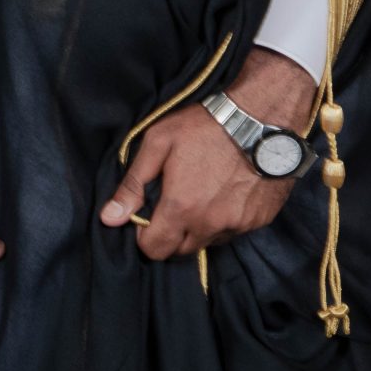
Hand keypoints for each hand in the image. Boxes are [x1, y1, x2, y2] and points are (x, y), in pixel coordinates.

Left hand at [100, 45, 314, 259]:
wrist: (262, 119)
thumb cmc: (204, 127)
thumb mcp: (158, 144)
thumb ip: (132, 185)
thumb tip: (109, 218)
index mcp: (181, 208)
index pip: (155, 250)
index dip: (145, 237)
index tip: (146, 218)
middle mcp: (210, 224)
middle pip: (181, 251)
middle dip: (170, 235)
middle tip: (171, 206)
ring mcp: (239, 225)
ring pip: (209, 242)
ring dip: (198, 229)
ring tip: (199, 197)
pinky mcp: (260, 221)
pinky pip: (234, 232)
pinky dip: (224, 221)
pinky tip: (224, 195)